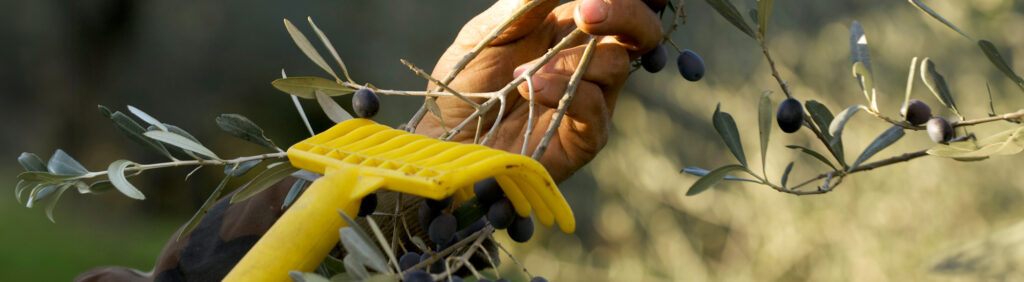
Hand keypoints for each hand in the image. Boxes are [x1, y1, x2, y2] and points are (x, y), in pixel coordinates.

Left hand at [415, 0, 663, 181]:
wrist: (446, 141)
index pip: (618, 5)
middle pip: (640, 30)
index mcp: (570, 31)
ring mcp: (591, 101)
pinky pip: (595, 108)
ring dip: (570, 60)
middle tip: (588, 12)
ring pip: (616, 65)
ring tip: (521, 73)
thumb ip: (523, 4)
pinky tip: (529, 89)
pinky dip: (564, 91)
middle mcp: (589, 63)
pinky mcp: (584, 139)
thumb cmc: (464, 88)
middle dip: (625, 12)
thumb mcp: (486, 34)